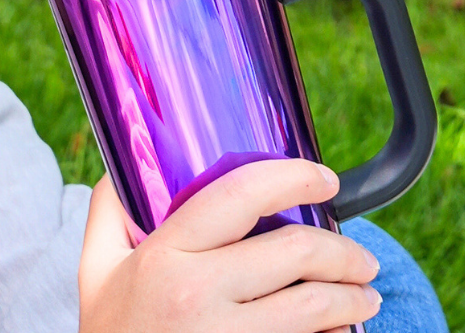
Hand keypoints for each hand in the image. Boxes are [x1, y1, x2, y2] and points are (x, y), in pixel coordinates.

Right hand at [78, 160, 380, 332]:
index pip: (243, 193)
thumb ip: (112, 212)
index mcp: (163, 257)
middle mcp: (192, 296)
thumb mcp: (98, 274)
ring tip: (366, 294)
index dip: (296, 177)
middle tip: (363, 258)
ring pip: (312, 306)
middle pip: (296, 251)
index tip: (326, 181)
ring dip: (352, 296)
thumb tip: (129, 158)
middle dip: (344, 251)